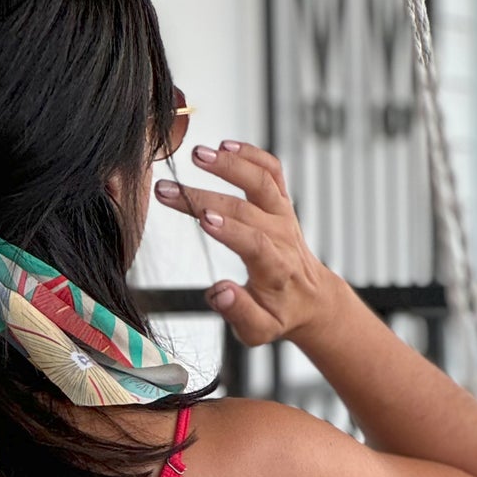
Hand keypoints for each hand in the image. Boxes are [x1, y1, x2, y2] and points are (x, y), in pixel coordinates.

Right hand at [154, 141, 335, 346]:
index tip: (203, 218)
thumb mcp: (259, 331)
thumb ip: (239, 313)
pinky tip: (224, 145)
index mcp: (276, 269)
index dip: (231, 229)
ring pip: (262, 180)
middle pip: (245, 208)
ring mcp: (283, 215)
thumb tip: (219, 292)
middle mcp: (282, 236)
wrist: (310, 298)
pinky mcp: (282, 202)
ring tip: (198, 154)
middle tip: (166, 190)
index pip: (255, 243)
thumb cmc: (279, 314)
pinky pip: (271, 170)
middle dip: (203, 196)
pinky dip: (251, 153)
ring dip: (230, 163)